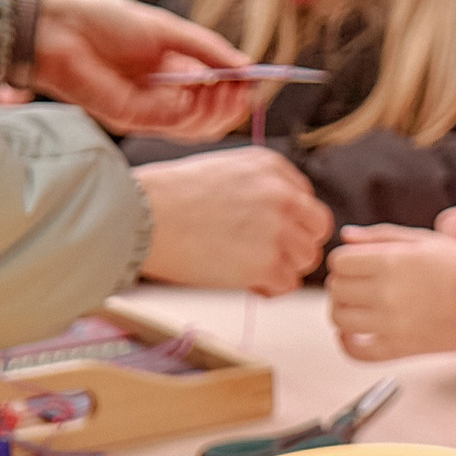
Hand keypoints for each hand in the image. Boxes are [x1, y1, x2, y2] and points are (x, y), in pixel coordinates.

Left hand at [31, 0, 255, 139]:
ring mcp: (149, 111)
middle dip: (232, 104)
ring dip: (218, 110)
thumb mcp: (168, 30)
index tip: (252, 78)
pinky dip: (191, 108)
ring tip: (224, 87)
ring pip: (198, 128)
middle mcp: (164, 96)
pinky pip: (173, 124)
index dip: (237, 90)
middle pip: (211, 118)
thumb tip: (247, 66)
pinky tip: (193, 87)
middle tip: (242, 88)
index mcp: (174, 74)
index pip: (214, 96)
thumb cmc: (105, 21)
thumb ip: (207, 49)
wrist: (61, 28)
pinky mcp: (133, 119)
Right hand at [136, 148, 332, 294]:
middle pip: (316, 230)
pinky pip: (288, 285)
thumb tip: (280, 219)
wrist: (139, 216)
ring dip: (282, 268)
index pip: (306, 201)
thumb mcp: (223, 171)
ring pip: (305, 259)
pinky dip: (268, 288)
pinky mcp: (267, 264)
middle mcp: (283, 195)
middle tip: (265, 254)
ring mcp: (278, 230)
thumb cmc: (168, 196)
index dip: (290, 222)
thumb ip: (260, 189)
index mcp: (272, 167)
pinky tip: (243, 280)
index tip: (267, 232)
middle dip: (295, 245)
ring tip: (247, 266)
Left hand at [328, 224, 455, 358]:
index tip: (357, 265)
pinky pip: (356, 351)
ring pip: (339, 318)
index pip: (339, 262)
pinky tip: (354, 333)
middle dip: (344, 284)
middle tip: (361, 285)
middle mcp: (387, 293)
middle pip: (336, 289)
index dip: (345, 262)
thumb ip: (379, 236)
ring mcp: (391, 324)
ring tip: (360, 307)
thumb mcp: (421, 240)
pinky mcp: (400, 348)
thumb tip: (346, 237)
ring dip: (344, 310)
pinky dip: (347, 343)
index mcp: (390, 261)